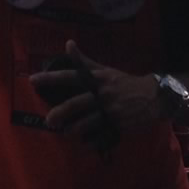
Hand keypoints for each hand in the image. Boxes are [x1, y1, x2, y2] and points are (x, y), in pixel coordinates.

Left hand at [29, 41, 163, 150]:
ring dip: (75, 128)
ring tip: (65, 132)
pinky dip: (93, 141)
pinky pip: (103, 135)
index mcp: (98, 79)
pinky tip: (85, 145)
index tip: (33, 80)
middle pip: (78, 103)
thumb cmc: (125, 82)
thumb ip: (84, 60)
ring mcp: (112, 110)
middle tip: (48, 120)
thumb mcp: (105, 69)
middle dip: (61, 112)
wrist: (155, 97)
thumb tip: (68, 43)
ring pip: (89, 121)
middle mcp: (103, 94)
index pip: (71, 76)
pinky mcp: (120, 124)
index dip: (52, 78)